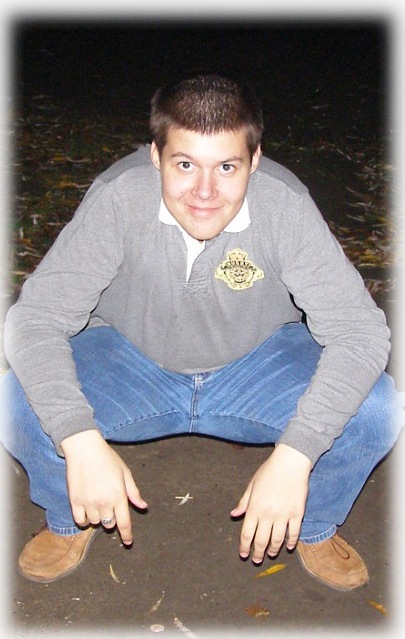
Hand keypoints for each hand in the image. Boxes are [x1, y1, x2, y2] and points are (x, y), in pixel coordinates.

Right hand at [61, 430, 147, 544]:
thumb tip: (143, 506)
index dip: (127, 535)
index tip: (128, 542)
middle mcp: (104, 502)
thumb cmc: (107, 458)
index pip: (124, 522)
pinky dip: (84, 520)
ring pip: (95, 522)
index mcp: (119, 495)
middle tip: (109, 504)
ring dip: (98, 517)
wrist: (84, 449)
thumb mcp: (125, 472)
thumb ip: (133, 492)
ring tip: (97, 502)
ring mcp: (88, 503)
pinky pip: (80, 521)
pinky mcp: (74, 501)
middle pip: (109, 524)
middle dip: (112, 518)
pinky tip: (87, 511)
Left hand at [230, 443, 310, 562]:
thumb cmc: (269, 471)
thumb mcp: (252, 484)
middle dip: (258, 553)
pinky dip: (291, 542)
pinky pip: (294, 533)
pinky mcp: (297, 514)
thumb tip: (234, 515)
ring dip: (273, 550)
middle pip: (261, 540)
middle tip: (257, 560)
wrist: (290, 462)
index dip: (244, 546)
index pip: (247, 533)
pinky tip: (289, 546)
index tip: (244, 554)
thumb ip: (244, 502)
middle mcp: (268, 514)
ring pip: (277, 540)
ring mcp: (284, 515)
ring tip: (271, 554)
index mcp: (254, 507)